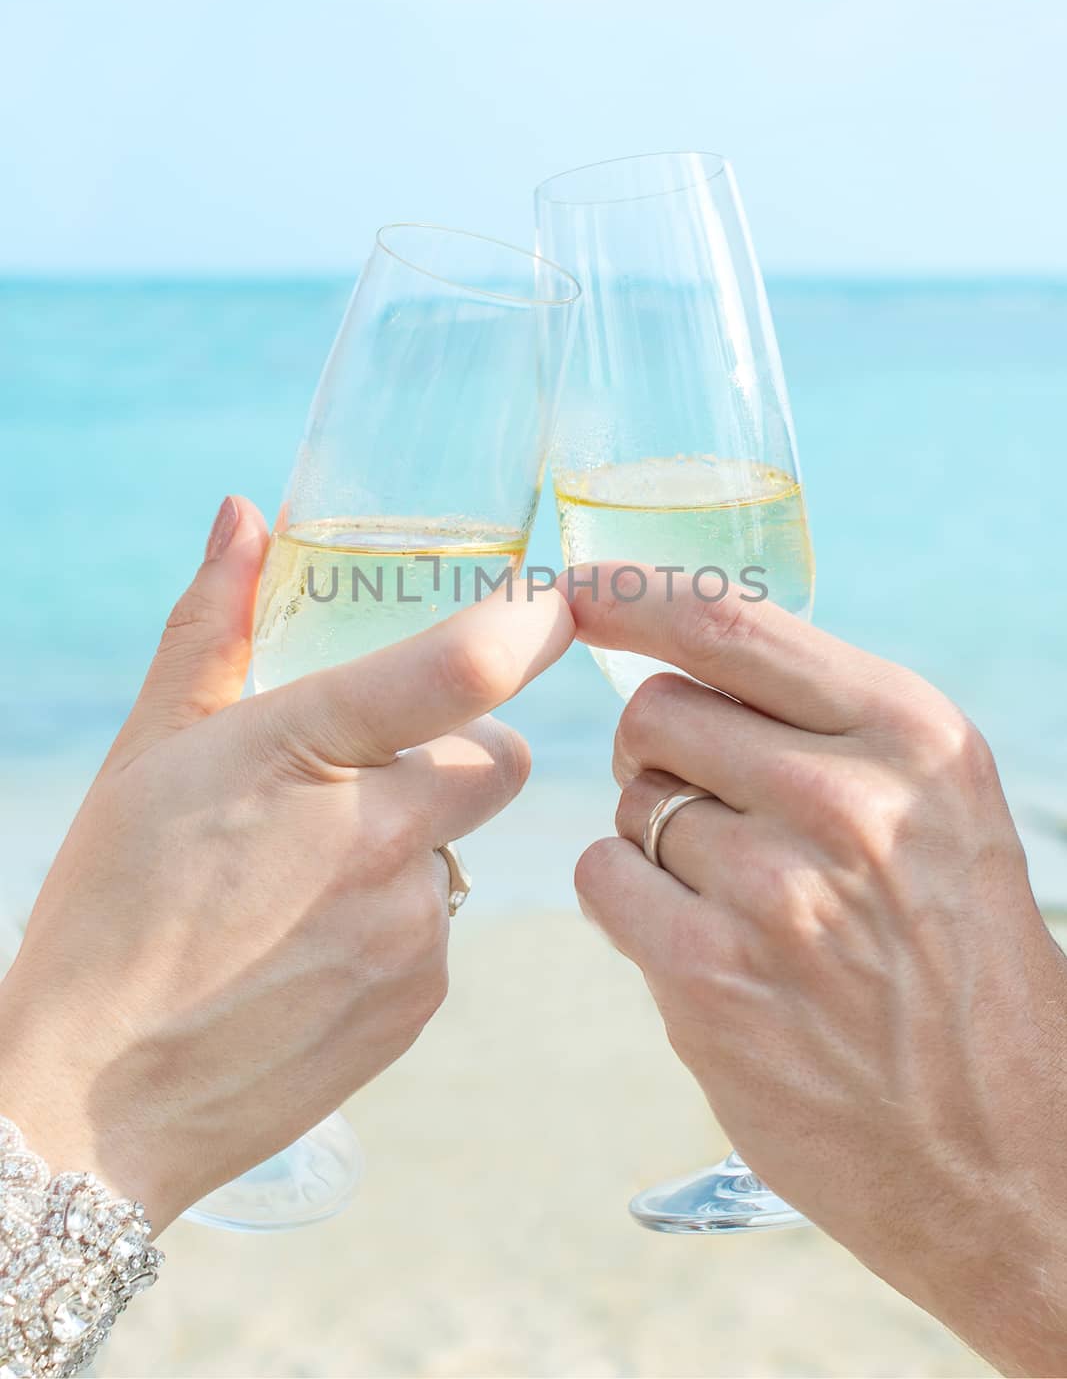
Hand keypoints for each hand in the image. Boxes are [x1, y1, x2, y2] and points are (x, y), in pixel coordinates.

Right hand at [0, 498, 572, 1230]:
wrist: (90, 1101)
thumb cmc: (107, 909)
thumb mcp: (146, 748)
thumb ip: (213, 624)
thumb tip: (243, 518)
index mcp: (308, 751)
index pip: (464, 667)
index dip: (529, 620)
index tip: (555, 598)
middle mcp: (379, 838)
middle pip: (500, 758)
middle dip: (458, 751)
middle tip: (368, 773)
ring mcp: (408, 928)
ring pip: (460, 847)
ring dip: (412, 844)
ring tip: (301, 883)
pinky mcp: (418, 1001)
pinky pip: (438, 929)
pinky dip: (394, 922)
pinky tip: (308, 949)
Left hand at [565, 563, 1066, 1377]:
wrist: (1002, 1149)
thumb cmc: (957, 962)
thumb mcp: (936, 805)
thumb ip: (824, 723)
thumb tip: (677, 650)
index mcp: (911, 734)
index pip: (732, 622)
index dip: (636, 594)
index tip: (582, 586)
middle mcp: (848, 798)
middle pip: (659, 709)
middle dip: (663, 751)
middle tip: (715, 811)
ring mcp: (777, 891)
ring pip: (630, 799)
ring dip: (656, 837)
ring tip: (742, 900)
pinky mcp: (713, 978)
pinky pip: (604, 877)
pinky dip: (630, 900)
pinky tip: (700, 942)